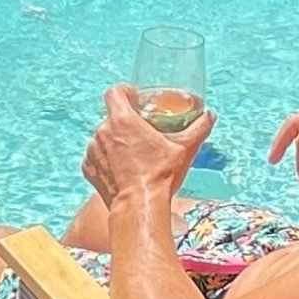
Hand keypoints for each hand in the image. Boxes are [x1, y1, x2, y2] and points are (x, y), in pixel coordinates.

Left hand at [80, 83, 208, 212]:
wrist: (139, 207)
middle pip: (111, 117)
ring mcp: (92, 151)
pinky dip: (107, 161)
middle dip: (125, 122)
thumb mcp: (185, 148)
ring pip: (103, 137)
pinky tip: (123, 170)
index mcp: (122, 120)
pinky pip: (97, 157)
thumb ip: (199, 128)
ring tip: (133, 155)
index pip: (114, 92)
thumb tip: (210, 115)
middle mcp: (102, 131)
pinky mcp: (88, 169)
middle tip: (141, 133)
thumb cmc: (161, 175)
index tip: (134, 99)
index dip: (124, 92)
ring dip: (115, 142)